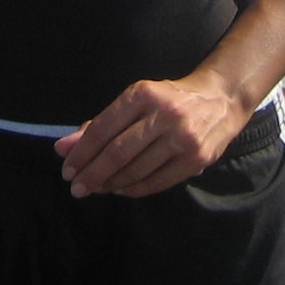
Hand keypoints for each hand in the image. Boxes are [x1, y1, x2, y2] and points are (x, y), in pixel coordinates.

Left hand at [54, 74, 248, 197]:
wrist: (221, 99)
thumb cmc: (168, 100)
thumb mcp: (135, 101)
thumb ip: (99, 124)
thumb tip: (63, 148)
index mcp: (143, 94)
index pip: (103, 128)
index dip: (81, 152)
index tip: (67, 169)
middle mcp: (164, 114)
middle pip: (118, 153)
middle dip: (92, 173)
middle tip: (76, 188)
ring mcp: (182, 138)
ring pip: (137, 170)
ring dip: (111, 184)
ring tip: (96, 188)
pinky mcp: (196, 159)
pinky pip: (157, 182)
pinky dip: (134, 189)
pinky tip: (119, 189)